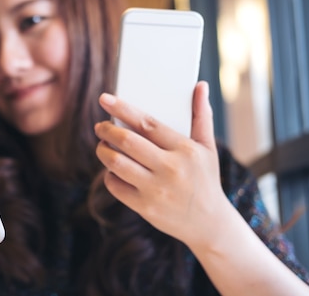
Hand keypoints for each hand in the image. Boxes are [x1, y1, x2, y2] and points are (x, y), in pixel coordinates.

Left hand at [93, 81, 230, 247]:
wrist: (209, 224)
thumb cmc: (205, 179)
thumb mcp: (207, 147)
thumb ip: (201, 115)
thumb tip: (200, 85)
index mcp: (184, 150)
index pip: (147, 123)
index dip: (123, 109)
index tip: (104, 99)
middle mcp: (170, 169)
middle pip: (127, 142)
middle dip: (107, 130)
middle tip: (99, 125)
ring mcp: (156, 190)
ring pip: (116, 163)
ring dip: (103, 150)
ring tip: (102, 144)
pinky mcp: (145, 207)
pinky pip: (115, 185)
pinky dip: (109, 174)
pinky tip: (112, 168)